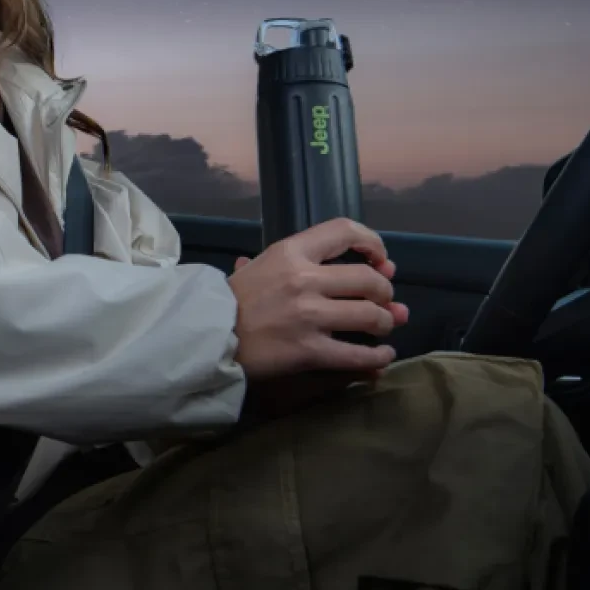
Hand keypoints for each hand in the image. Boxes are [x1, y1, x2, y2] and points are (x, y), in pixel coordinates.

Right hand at [225, 218, 408, 383]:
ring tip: (383, 328)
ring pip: (370, 316)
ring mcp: (308, 316)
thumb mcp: (260, 266)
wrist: (206, 336)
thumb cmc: (233, 300)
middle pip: (369, 279)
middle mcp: (304, 280)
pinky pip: (357, 355)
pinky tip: (382, 358)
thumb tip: (337, 265)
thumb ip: (299, 262)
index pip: (345, 231)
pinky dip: (377, 358)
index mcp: (290, 252)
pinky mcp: (308, 350)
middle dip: (384, 292)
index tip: (381, 259)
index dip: (373, 243)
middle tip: (383, 301)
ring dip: (384, 323)